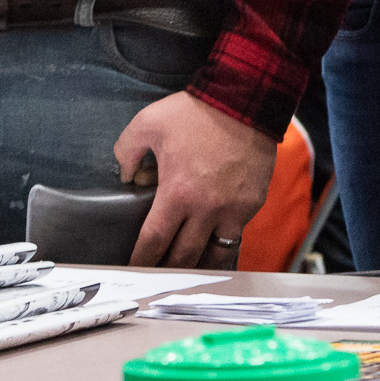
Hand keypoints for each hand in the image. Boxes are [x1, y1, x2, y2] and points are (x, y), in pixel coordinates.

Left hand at [115, 91, 278, 268]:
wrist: (245, 102)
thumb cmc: (196, 113)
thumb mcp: (148, 123)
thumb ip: (127, 151)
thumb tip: (127, 176)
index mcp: (177, 193)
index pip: (155, 240)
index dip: (142, 260)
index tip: (133, 270)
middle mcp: (206, 209)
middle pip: (183, 256)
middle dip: (167, 271)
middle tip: (156, 278)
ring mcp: (233, 210)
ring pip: (214, 256)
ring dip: (198, 268)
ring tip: (185, 274)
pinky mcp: (252, 205)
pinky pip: (235, 237)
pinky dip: (222, 249)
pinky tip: (212, 252)